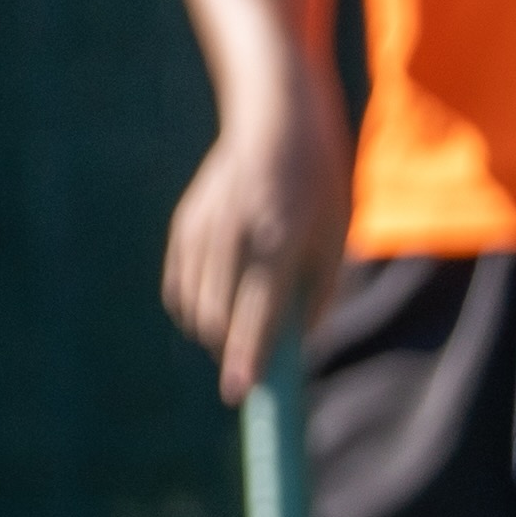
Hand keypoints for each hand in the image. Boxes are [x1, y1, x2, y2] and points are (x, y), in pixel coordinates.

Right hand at [160, 101, 350, 404]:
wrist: (275, 122)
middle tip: (252, 371)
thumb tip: (299, 347)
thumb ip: (317, 295)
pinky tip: (216, 311)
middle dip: (231, 352)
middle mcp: (234, 236)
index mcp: (281, 241)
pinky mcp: (184, 224)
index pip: (257, 314)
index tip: (240, 393)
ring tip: (239, 337)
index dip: (246, 358)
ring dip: (213, 333)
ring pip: (192, 307)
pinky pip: (180, 286)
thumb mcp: (336, 240)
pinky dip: (194, 309)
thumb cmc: (320, 186)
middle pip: (217, 317)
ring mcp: (202, 229)